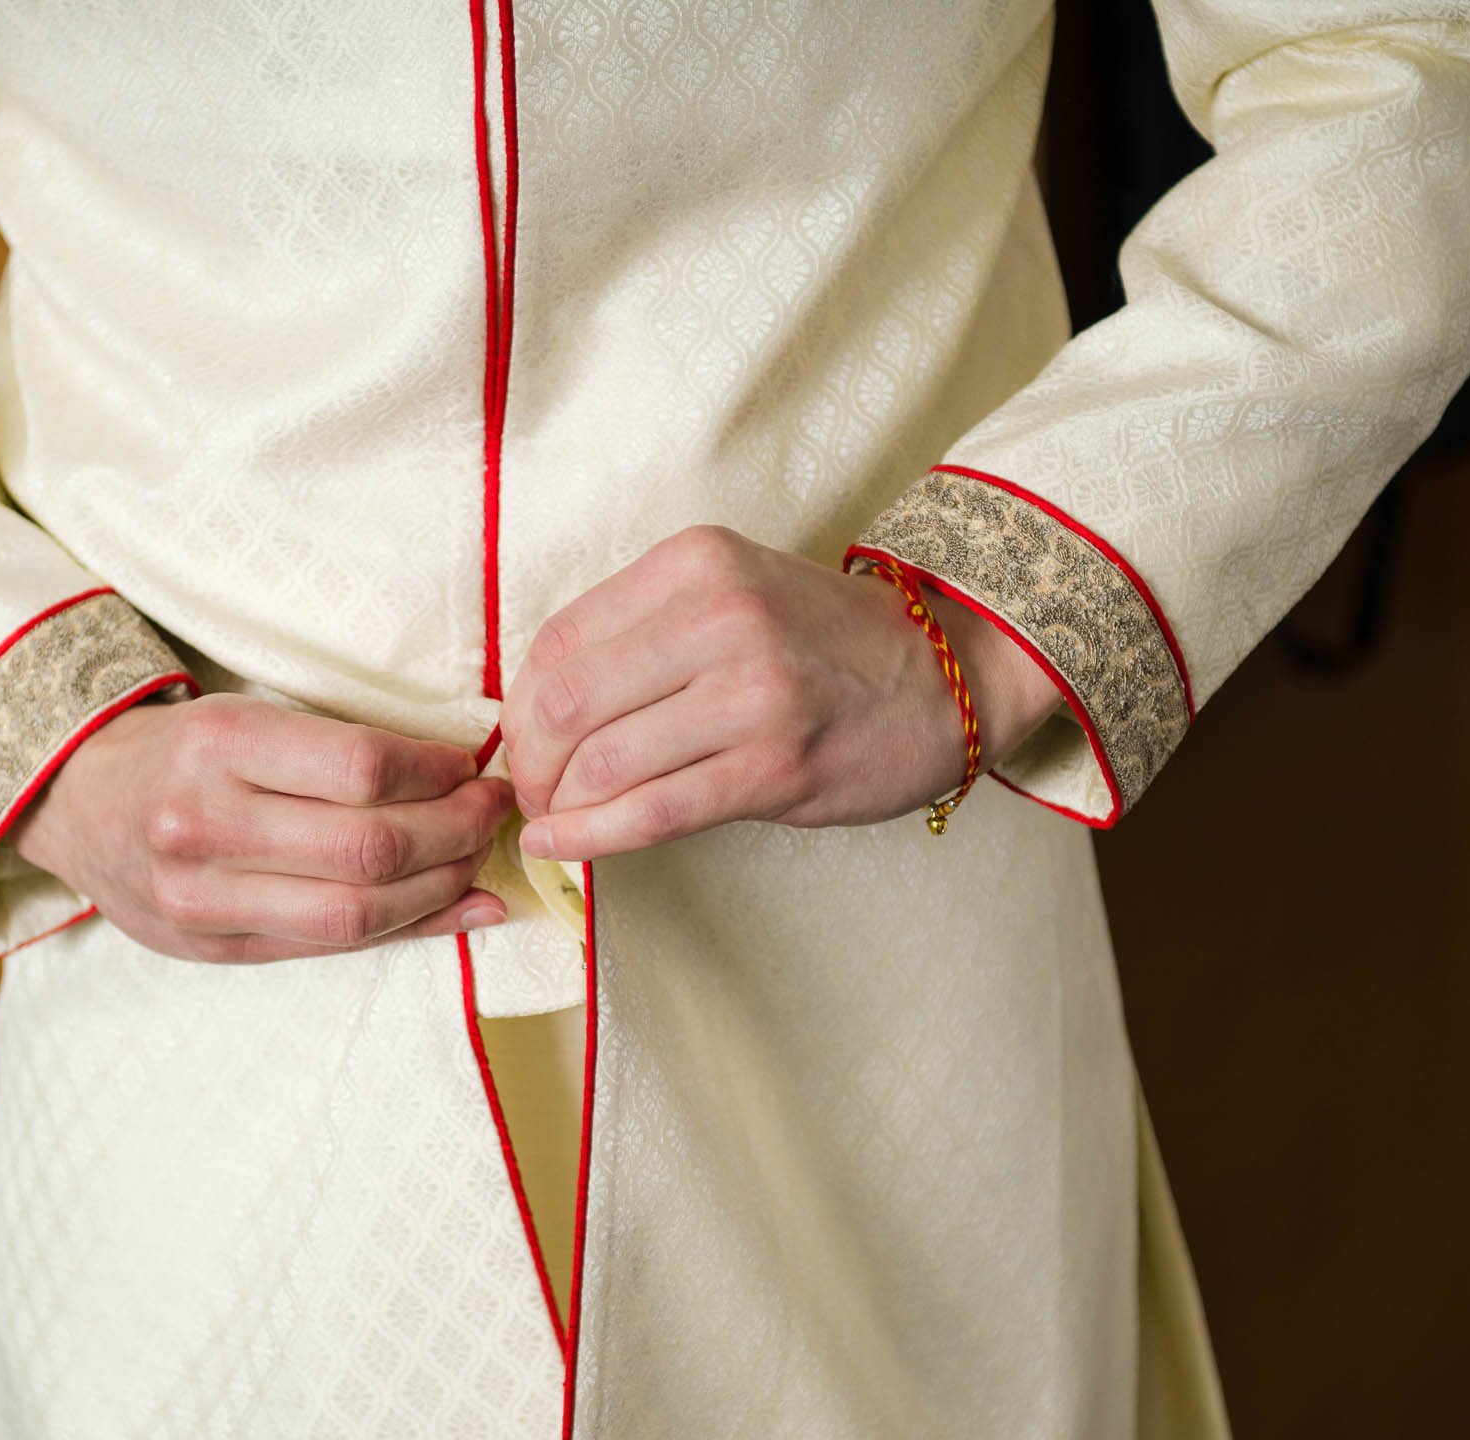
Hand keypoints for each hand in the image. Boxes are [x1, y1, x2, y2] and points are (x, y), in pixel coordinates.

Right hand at [10, 693, 513, 962]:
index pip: (364, 769)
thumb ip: (340, 752)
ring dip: (443, 888)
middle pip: (370, 847)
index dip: (440, 776)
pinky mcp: (211, 949)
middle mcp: (204, 823)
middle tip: (494, 813)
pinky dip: (412, 931)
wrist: (77, 802)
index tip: (472, 768)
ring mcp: (202, 898)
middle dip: (457, 833)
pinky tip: (460, 912)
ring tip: (478, 860)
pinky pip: (330, 949)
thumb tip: (464, 779)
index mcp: (218, 745)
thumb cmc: (185, 752)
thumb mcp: (246, 719)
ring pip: (359, 912)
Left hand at [499, 525, 1061, 860]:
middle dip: (529, 764)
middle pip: (562, 705)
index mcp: (694, 564)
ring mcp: (749, 694)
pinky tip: (563, 846)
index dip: (519, 706)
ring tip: (555, 821)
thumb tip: (535, 706)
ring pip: (599, 765)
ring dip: (557, 807)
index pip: (557, 641)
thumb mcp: (731, 592)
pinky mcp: (773, 767)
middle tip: (534, 791)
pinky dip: (590, 838)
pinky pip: (651, 812)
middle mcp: (719, 617)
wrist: (950, 672)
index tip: (527, 740)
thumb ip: (641, 632)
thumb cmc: (825, 642)